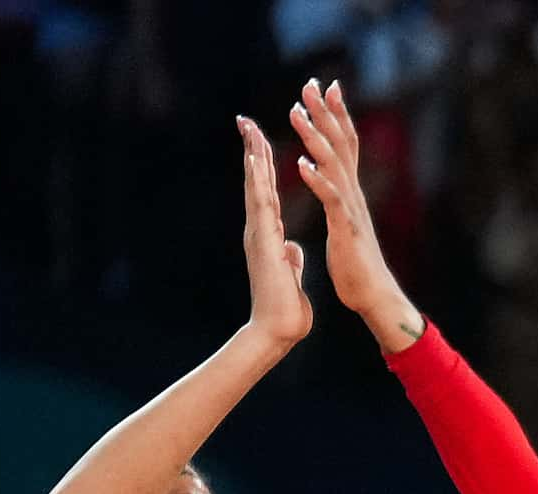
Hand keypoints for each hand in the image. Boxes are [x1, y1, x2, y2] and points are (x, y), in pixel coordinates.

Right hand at [238, 117, 311, 349]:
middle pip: (256, 182)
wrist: (277, 329)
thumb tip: (291, 249)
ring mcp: (259, 234)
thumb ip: (289, 257)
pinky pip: (262, 206)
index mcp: (269, 234)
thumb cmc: (284, 307)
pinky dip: (259, 182)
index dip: (265, 167)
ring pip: (255, 188)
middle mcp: (260, 229)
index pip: (267, 192)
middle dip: (252, 151)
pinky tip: (256, 161)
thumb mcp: (291, 273)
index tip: (261, 141)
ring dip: (253, 158)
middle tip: (246, 120)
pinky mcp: (264, 242)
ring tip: (249, 129)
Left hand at [288, 79, 422, 350]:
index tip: (325, 88)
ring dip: (315, 137)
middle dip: (326, 113)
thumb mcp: (347, 228)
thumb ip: (340, 206)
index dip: (336, 116)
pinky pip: (330, 200)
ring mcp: (351, 210)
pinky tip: (302, 164)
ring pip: (333, 165)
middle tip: (312, 83)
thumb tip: (338, 192)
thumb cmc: (358, 268)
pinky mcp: (345, 229)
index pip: (344, 146)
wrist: (374, 297)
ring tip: (296, 112)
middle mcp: (353, 195)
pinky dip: (317, 180)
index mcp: (350, 194)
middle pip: (341, 145)